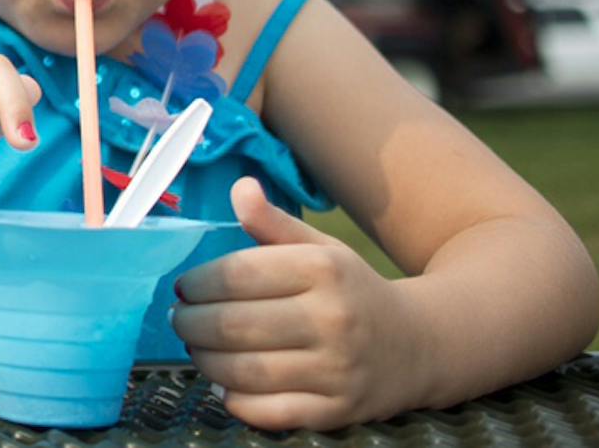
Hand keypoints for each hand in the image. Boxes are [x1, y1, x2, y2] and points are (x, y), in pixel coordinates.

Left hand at [172, 177, 419, 429]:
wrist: (419, 346)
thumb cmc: (352, 291)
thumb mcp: (321, 248)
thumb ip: (274, 221)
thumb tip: (240, 187)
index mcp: (324, 270)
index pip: (237, 275)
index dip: (197, 283)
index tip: (182, 288)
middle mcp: (332, 319)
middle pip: (233, 325)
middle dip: (190, 323)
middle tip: (179, 319)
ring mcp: (336, 370)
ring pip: (244, 370)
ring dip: (205, 360)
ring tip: (195, 347)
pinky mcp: (336, 411)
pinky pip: (268, 412)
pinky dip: (235, 400)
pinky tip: (223, 384)